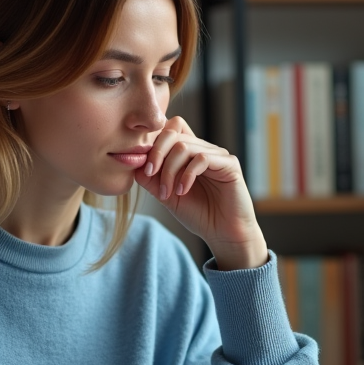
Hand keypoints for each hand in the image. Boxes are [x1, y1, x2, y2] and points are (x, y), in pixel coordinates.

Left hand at [135, 116, 267, 270]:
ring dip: (169, 170)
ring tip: (167, 192)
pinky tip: (183, 191)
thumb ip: (151, 179)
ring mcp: (217, 155)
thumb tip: (134, 162)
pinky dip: (187, 175)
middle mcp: (203, 149)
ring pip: (184, 146)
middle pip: (174, 133)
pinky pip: (202, 158)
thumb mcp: (167, 196)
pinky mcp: (229, 164)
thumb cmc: (199, 215)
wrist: (224, 235)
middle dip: (157, 153)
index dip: (153, 144)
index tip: (143, 168)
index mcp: (189, 154)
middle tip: (149, 174)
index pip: (169, 130)